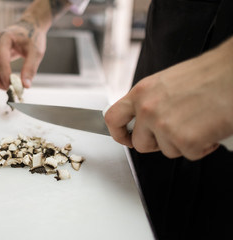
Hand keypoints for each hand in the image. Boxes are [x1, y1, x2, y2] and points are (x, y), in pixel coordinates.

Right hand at [0, 0, 71, 89]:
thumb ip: (30, 68)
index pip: (0, 61)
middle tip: (8, 89)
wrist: (28, 28)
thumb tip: (25, 86)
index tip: (13, 86)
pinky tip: (2, 81)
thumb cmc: (32, 38)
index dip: (5, 76)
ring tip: (6, 86)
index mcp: (4, 38)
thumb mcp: (36, 52)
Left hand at [105, 37, 232, 159]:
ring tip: (197, 123)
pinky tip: (209, 129)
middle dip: (156, 143)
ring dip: (182, 143)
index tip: (125, 138)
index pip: (113, 118)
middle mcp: (148, 109)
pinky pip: (188, 154)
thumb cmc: (207, 74)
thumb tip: (143, 120)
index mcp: (141, 93)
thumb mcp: (165, 83)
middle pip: (139, 143)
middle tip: (173, 133)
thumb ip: (149, 102)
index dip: (118, 133)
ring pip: (166, 150)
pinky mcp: (185, 140)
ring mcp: (164, 125)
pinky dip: (201, 147)